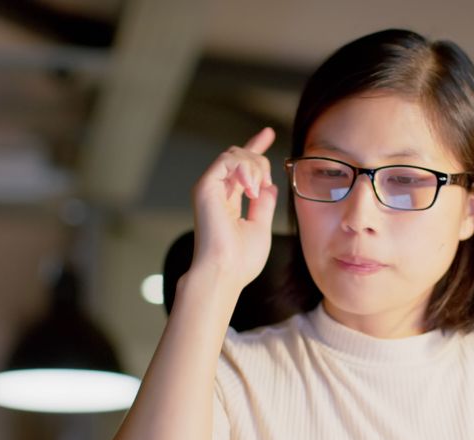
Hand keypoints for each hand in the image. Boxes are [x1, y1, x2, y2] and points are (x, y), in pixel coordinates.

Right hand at [189, 127, 278, 289]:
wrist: (224, 272)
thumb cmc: (241, 260)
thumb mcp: (261, 227)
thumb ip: (264, 204)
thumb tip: (269, 185)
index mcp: (228, 202)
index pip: (242, 169)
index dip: (256, 148)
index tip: (268, 133)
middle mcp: (216, 193)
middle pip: (240, 156)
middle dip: (260, 161)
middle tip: (264, 187)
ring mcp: (209, 188)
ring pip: (235, 154)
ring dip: (254, 168)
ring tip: (256, 193)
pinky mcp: (204, 187)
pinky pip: (227, 159)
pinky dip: (244, 169)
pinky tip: (251, 189)